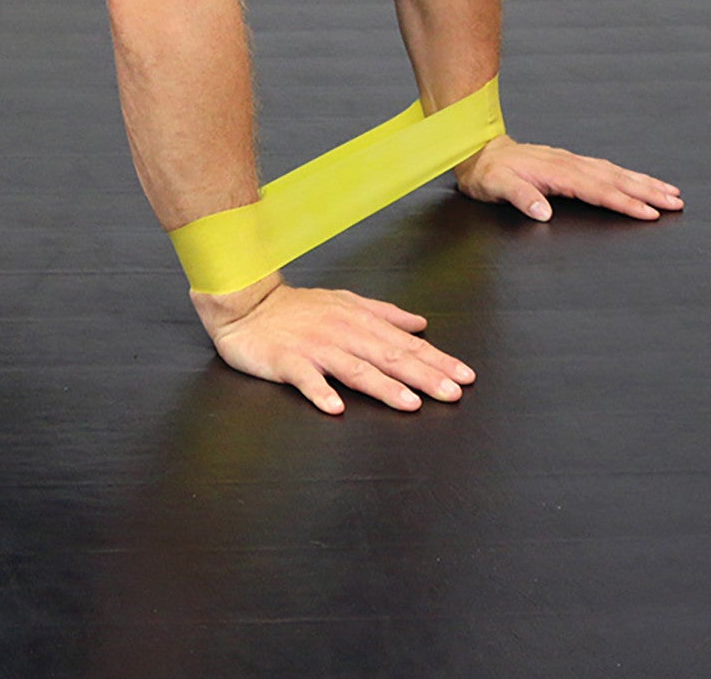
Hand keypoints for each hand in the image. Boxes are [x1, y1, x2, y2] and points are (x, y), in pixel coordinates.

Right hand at [191, 275, 474, 415]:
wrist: (245, 304)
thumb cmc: (296, 307)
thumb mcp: (344, 302)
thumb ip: (383, 314)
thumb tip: (420, 323)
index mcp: (356, 320)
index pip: (404, 343)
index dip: (436, 360)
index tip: (465, 377)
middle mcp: (340, 333)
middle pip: (387, 356)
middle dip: (423, 376)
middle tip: (452, 393)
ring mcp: (313, 348)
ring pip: (353, 368)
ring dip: (383, 386)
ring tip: (409, 404)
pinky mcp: (286, 361)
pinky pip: (305, 378)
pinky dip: (320, 392)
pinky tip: (335, 408)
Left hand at [451, 135, 684, 222]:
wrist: (477, 151)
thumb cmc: (487, 173)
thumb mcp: (496, 187)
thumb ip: (519, 198)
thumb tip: (541, 212)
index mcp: (555, 173)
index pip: (596, 190)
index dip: (623, 202)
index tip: (648, 212)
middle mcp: (567, 164)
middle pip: (614, 179)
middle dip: (647, 191)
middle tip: (676, 202)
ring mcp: (570, 162)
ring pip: (614, 172)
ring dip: (643, 182)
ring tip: (670, 192)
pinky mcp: (569, 163)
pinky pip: (604, 168)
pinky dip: (626, 175)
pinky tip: (638, 180)